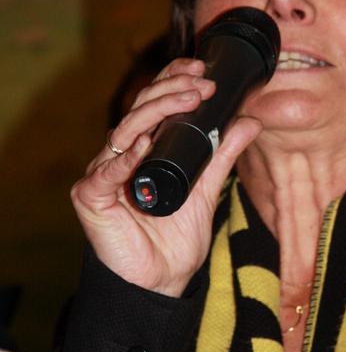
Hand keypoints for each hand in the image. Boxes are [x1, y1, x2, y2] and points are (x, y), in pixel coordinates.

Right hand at [71, 58, 261, 296]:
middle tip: (202, 84)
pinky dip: (125, 158)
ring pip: (124, 131)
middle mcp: (121, 155)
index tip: (202, 69)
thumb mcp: (207, 189)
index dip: (173, 80)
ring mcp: (103, 173)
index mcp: (144, 148)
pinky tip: (143, 145)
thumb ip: (224, 154)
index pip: (154, 103)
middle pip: (140, 110)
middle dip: (171, 90)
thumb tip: (249, 120)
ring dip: (156, 111)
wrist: (161, 282)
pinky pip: (106, 172)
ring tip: (186, 99)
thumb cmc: (175, 239)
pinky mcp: (90, 196)